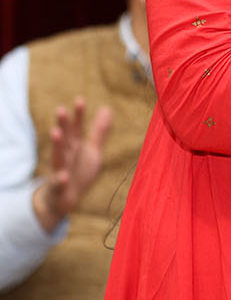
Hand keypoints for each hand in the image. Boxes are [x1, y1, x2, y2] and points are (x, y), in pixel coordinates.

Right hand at [31, 97, 111, 232]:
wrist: (64, 200)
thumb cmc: (79, 172)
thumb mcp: (92, 151)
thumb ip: (99, 131)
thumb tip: (106, 108)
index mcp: (74, 147)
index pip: (76, 129)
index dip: (78, 116)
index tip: (79, 100)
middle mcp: (66, 156)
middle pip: (65, 139)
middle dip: (63, 124)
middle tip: (61, 109)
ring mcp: (60, 170)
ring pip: (58, 157)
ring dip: (57, 145)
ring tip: (55, 132)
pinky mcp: (58, 187)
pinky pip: (59, 183)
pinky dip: (60, 180)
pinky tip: (63, 176)